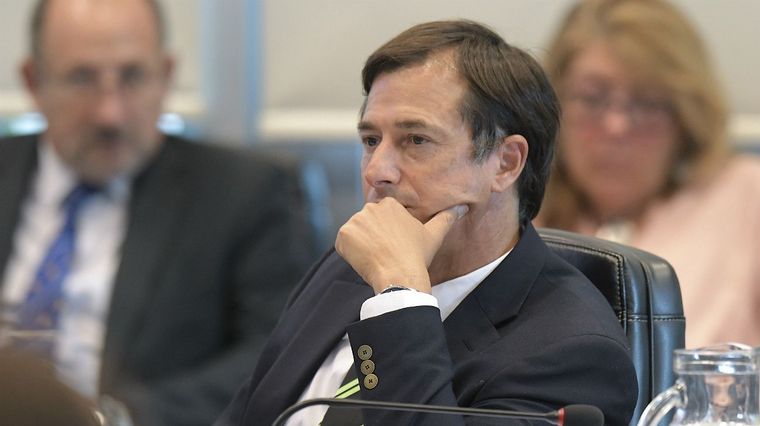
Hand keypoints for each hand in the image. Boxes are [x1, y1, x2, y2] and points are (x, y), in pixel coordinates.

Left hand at [335, 198, 467, 293]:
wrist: (400, 275)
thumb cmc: (417, 256)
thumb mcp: (434, 235)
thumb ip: (446, 218)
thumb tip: (462, 207)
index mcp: (389, 204)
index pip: (382, 218)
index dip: (387, 234)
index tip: (394, 247)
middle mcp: (370, 208)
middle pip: (367, 224)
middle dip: (373, 238)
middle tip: (385, 254)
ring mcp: (355, 221)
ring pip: (355, 234)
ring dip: (361, 245)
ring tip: (376, 258)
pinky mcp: (343, 235)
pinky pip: (343, 244)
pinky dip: (350, 253)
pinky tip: (364, 261)